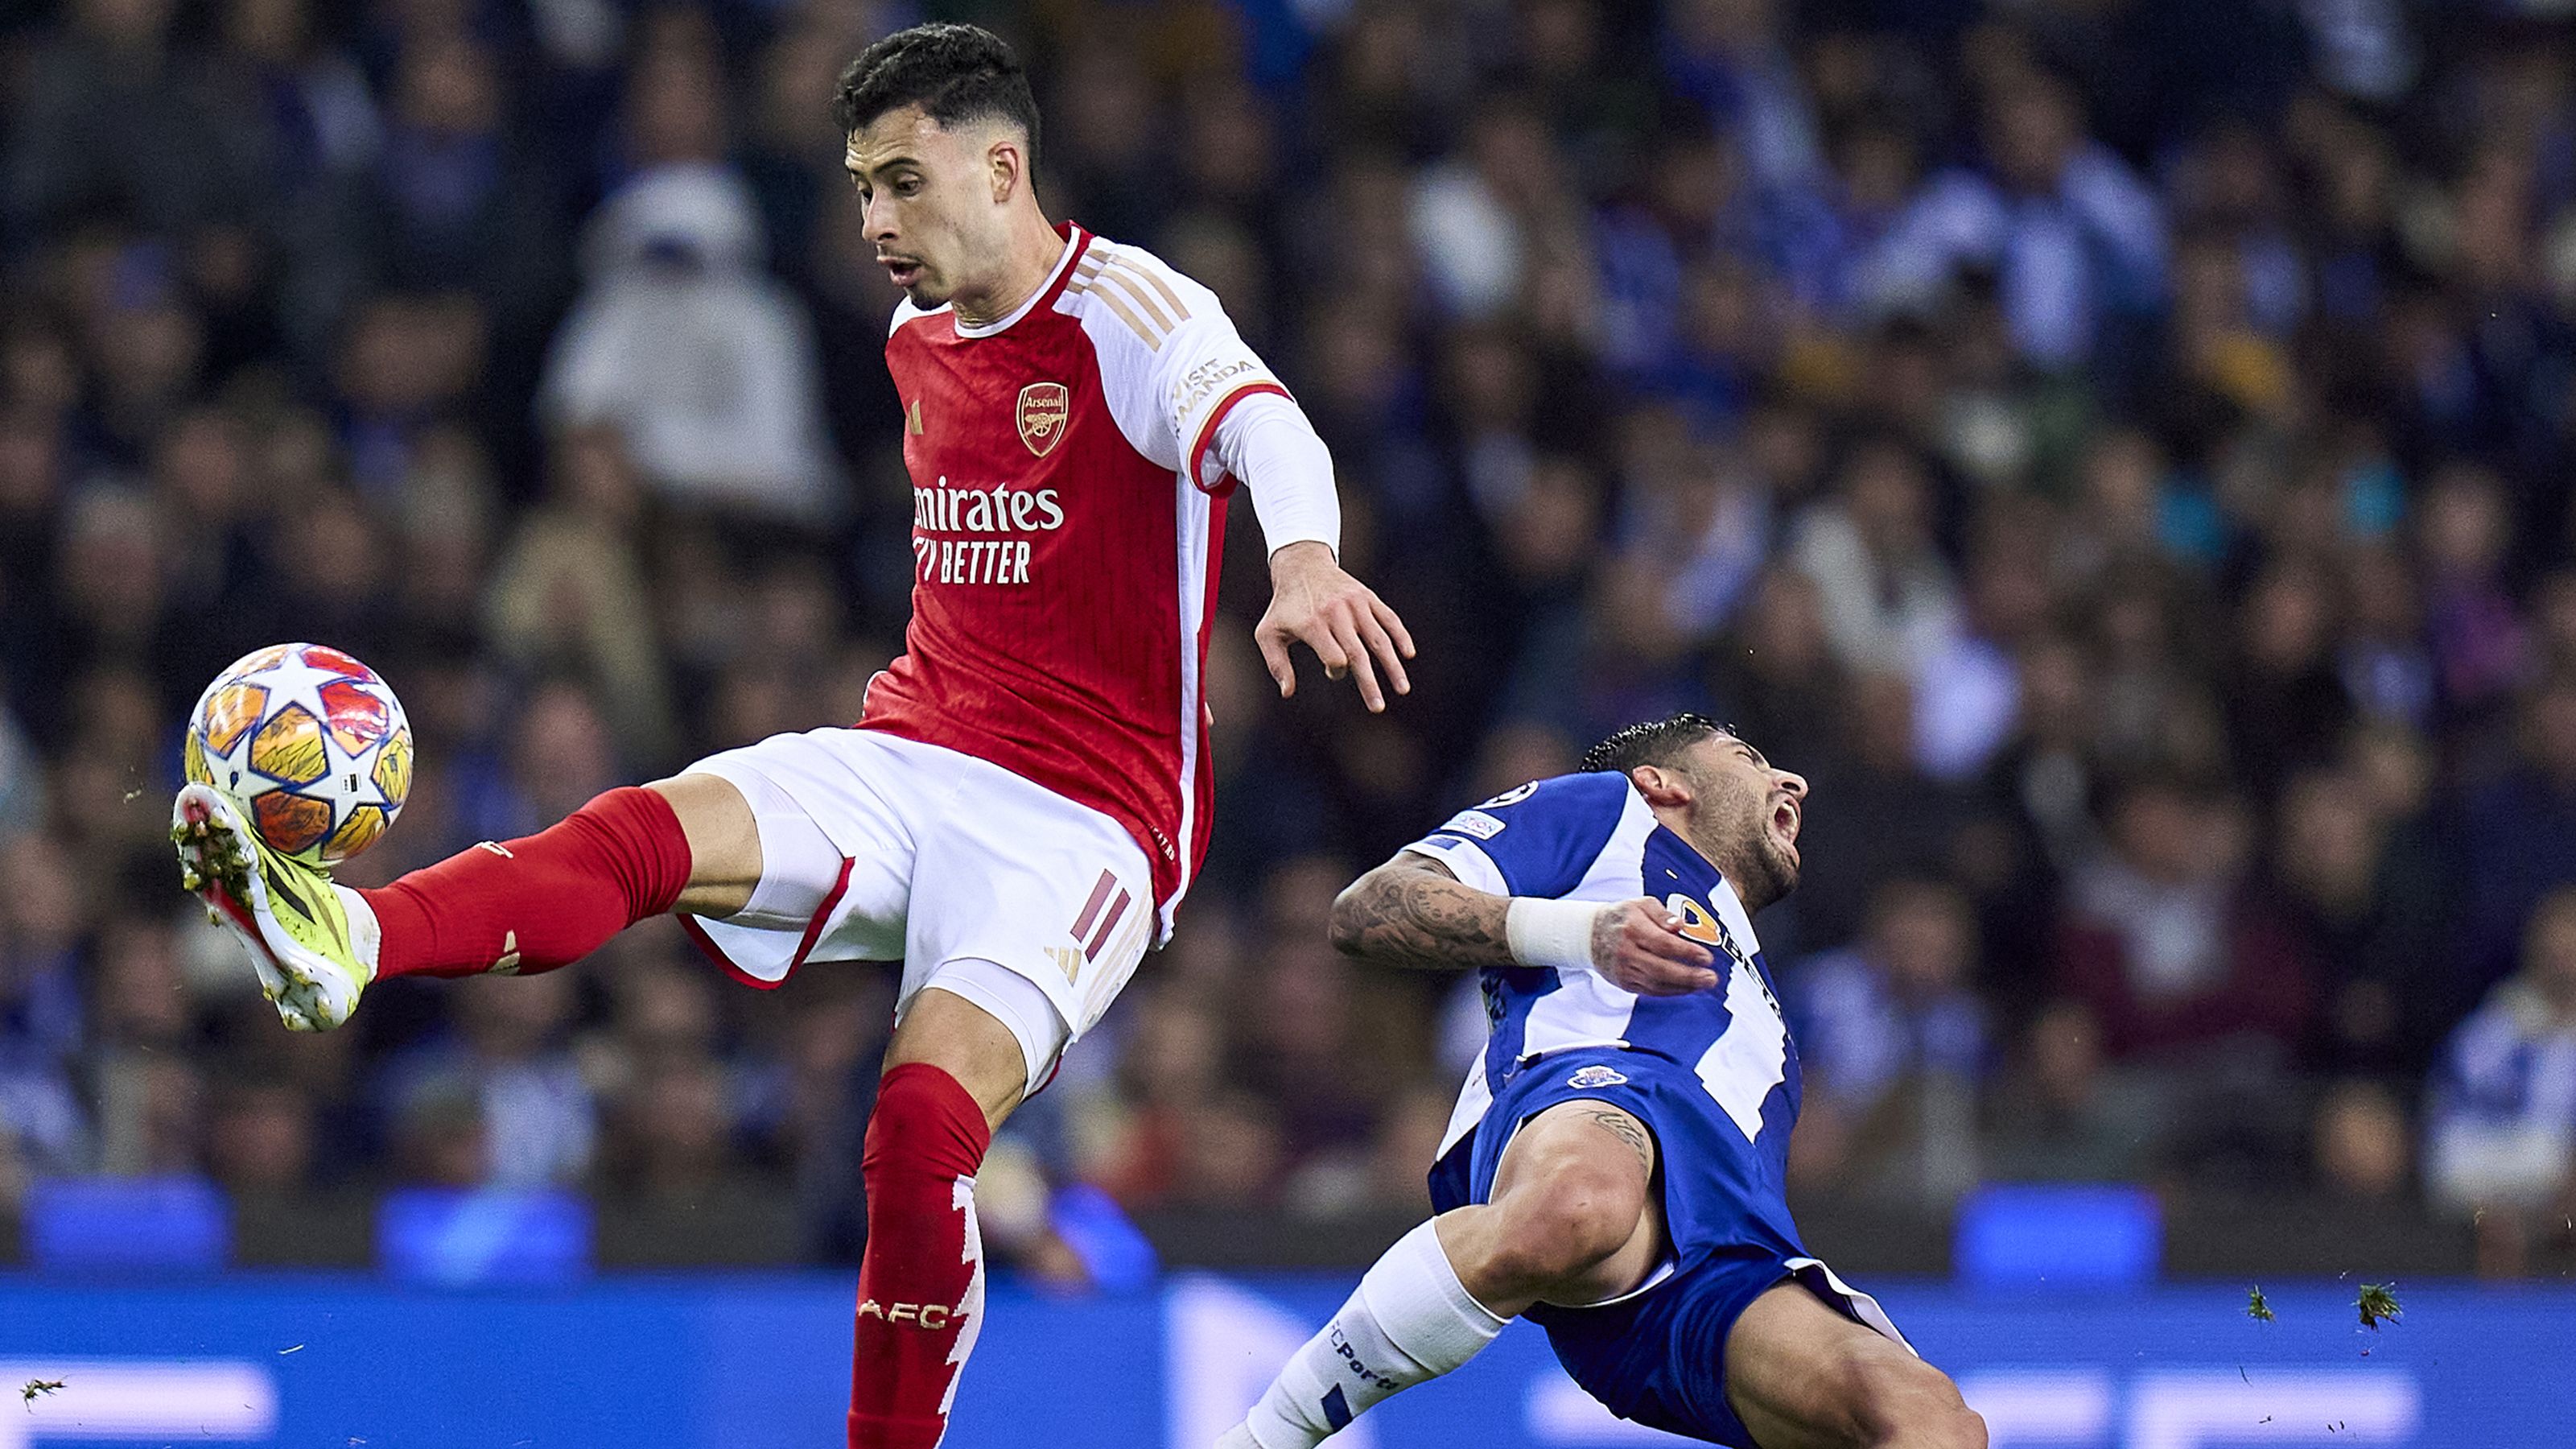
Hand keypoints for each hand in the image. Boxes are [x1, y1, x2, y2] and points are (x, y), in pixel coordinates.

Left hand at [1254, 541, 1415, 712]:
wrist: (1302, 565)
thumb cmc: (1284, 607)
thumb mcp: (1268, 633)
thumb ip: (1277, 664)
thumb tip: (1287, 693)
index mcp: (1312, 623)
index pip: (1333, 655)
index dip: (1336, 670)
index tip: (1332, 671)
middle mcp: (1336, 613)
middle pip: (1357, 653)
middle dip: (1369, 683)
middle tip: (1377, 708)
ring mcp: (1355, 604)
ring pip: (1378, 638)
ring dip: (1392, 665)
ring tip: (1402, 689)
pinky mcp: (1367, 597)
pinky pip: (1389, 618)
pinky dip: (1400, 636)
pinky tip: (1409, 655)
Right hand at [1589, 899, 1717, 995]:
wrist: (1589, 935)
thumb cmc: (1622, 917)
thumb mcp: (1641, 904)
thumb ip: (1663, 914)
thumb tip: (1681, 926)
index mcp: (1633, 929)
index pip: (1664, 944)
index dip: (1687, 952)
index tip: (1706, 957)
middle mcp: (1627, 952)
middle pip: (1662, 969)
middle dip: (1689, 975)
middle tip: (1711, 977)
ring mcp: (1625, 970)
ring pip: (1657, 984)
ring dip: (1684, 986)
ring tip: (1704, 984)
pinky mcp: (1624, 983)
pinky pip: (1651, 991)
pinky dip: (1671, 991)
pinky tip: (1687, 988)